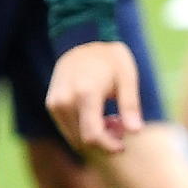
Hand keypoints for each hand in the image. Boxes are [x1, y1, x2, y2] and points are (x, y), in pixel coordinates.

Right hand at [44, 39, 139, 155]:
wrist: (81, 40)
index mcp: (85, 93)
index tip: (122, 146)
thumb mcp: (127, 77)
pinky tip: (98, 116)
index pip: (92, 136)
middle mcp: (65, 100)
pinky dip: (83, 129)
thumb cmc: (109, 59)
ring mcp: (55, 103)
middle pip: (83, 140)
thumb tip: (136, 132)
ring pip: (74, 137)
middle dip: (104, 141)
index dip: (108, 147)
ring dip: (94, 137)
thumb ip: (130, 105)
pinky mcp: (51, 105)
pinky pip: (68, 129)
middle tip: (120, 125)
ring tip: (111, 119)